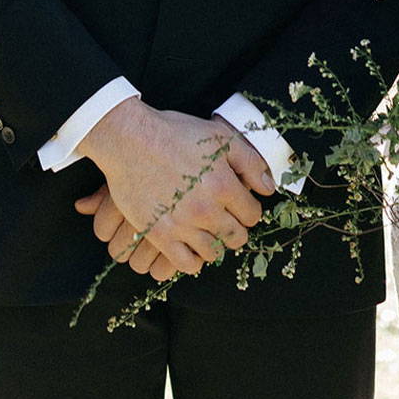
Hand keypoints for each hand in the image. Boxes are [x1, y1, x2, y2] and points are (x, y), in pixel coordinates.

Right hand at [77, 98, 271, 276]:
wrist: (130, 140)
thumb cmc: (175, 133)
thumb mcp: (219, 136)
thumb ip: (250, 162)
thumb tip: (268, 187)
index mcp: (224, 185)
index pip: (252, 215)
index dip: (249, 210)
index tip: (240, 206)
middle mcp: (206, 210)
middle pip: (236, 237)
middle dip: (235, 230)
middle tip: (226, 220)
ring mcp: (182, 225)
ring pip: (213, 253)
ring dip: (215, 244)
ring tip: (207, 231)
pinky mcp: (159, 235)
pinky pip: (186, 264)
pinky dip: (193, 260)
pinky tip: (190, 246)